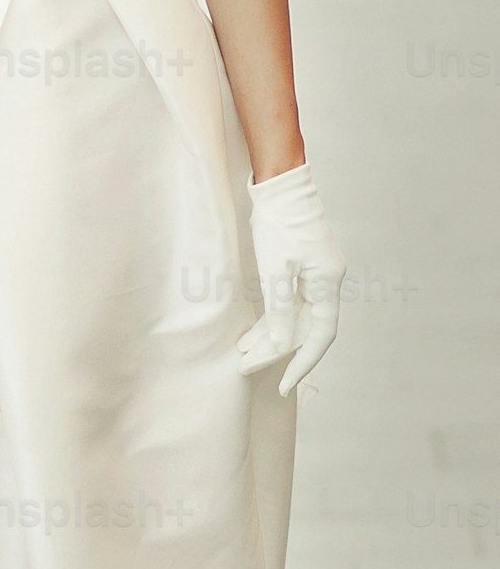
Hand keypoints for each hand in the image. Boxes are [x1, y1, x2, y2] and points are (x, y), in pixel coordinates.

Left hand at [236, 160, 341, 396]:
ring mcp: (316, 275)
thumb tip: (280, 344)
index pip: (320, 336)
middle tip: (246, 367)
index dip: (304, 363)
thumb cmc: (280, 222)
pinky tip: (252, 332)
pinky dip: (272, 318)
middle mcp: (327, 282)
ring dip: (270, 336)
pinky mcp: (303, 268)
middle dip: (276, 351)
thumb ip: (279, 309)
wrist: (281, 184)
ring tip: (242, 354)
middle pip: (304, 329)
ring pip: (294, 317)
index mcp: (328, 283)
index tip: (285, 384)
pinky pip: (289, 302)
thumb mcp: (276, 268)